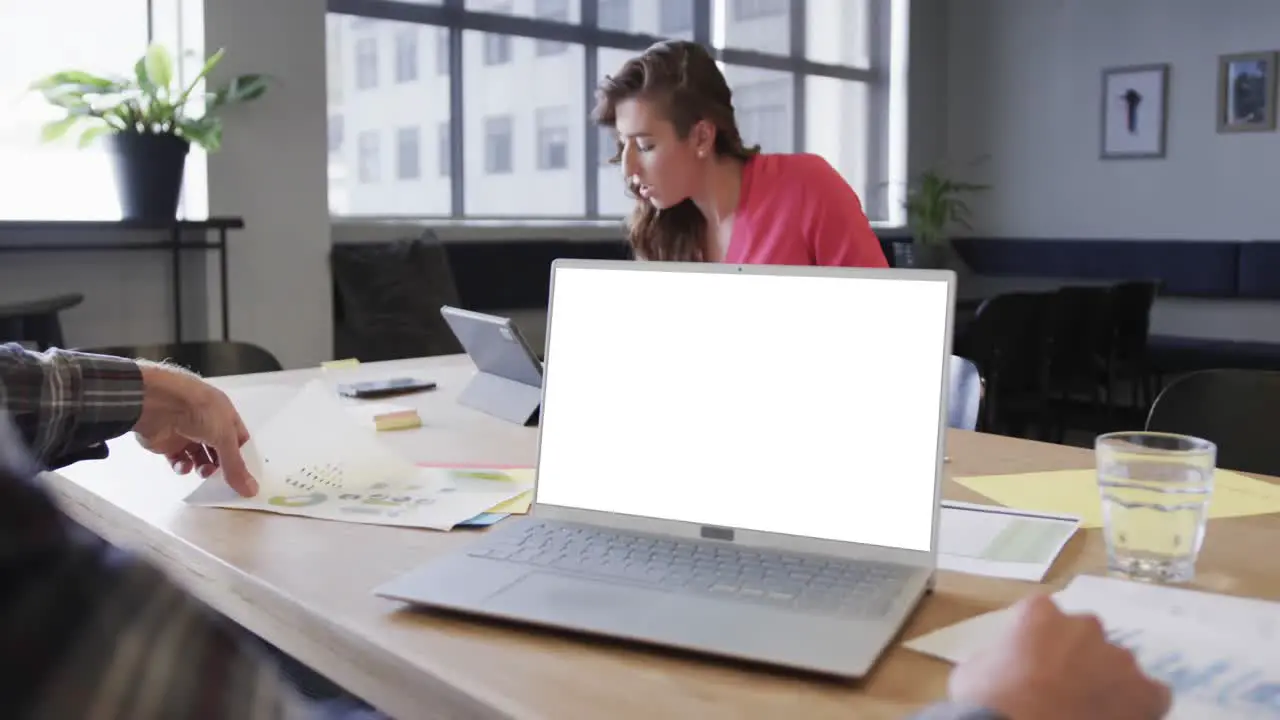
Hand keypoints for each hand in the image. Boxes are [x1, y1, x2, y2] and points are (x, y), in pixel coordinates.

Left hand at [132, 364, 257, 496]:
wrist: (158, 403)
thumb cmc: (198, 410)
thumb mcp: (224, 437)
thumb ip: (235, 466)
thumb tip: (251, 489)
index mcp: (224, 414)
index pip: (238, 438)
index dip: (242, 456)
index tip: (243, 475)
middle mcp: (206, 423)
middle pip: (219, 450)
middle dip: (221, 465)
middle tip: (222, 478)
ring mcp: (186, 432)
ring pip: (199, 456)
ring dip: (202, 467)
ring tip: (202, 471)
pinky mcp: (167, 442)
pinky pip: (178, 459)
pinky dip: (182, 466)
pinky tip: (183, 466)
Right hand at [948, 594, 1170, 719]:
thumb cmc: (986, 703)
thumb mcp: (972, 670)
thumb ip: (997, 658)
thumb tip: (1005, 667)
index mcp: (1040, 613)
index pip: (1044, 617)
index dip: (1039, 645)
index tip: (1032, 667)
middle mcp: (1086, 626)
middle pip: (1086, 639)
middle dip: (1078, 661)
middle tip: (1062, 693)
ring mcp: (1119, 659)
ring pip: (1118, 668)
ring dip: (1106, 684)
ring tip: (1089, 713)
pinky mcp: (1145, 692)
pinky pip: (1152, 696)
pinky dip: (1139, 707)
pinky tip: (1117, 719)